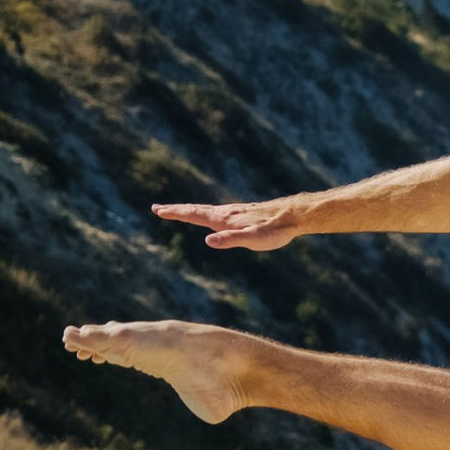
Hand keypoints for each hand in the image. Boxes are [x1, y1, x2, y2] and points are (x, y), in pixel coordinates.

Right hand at [154, 199, 303, 250]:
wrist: (293, 216)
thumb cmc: (274, 231)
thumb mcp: (253, 239)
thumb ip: (230, 239)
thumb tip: (208, 241)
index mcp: (223, 219)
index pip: (194, 214)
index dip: (175, 213)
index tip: (158, 210)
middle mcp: (226, 212)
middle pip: (195, 209)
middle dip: (176, 209)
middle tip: (157, 208)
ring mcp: (234, 212)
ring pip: (206, 209)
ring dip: (189, 210)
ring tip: (177, 210)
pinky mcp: (243, 214)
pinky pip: (217, 212)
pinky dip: (205, 212)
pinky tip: (210, 216)